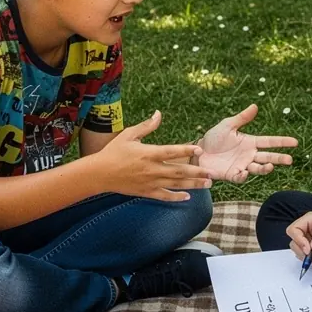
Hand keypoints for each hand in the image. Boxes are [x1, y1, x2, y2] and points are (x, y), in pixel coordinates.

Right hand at [91, 110, 209, 201]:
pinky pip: (163, 196)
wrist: (99, 173)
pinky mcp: (145, 192)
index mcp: (148, 153)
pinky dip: (176, 197)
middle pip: (179, 171)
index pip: (171, 151)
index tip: (200, 150)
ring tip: (207, 184)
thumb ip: (146, 126)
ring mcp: (149, 182)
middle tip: (212, 173)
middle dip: (197, 172)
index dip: (186, 151)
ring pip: (175, 185)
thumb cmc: (113, 152)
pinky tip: (187, 197)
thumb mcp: (129, 135)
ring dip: (193, 185)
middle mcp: (151, 169)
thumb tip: (158, 114)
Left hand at [196, 103, 296, 182]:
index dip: (282, 142)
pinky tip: (244, 172)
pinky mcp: (232, 175)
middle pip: (268, 157)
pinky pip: (240, 177)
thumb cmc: (213, 139)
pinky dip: (243, 176)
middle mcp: (249, 155)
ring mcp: (242, 166)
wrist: (197, 153)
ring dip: (265, 169)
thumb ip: (242, 118)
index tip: (295, 142)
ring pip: (258, 169)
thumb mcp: (227, 125)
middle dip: (279, 159)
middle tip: (290, 160)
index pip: (269, 142)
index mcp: (250, 142)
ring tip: (270, 166)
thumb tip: (255, 106)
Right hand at [286, 210, 311, 265]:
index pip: (294, 229)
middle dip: (302, 252)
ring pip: (299, 251)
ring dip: (307, 259)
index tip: (308, 248)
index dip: (298, 239)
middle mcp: (306, 230)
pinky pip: (307, 257)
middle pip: (294, 242)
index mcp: (309, 220)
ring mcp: (309, 240)